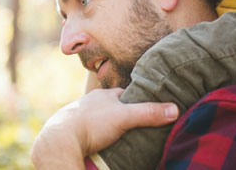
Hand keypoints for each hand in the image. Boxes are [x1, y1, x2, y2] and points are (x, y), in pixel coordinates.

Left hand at [30, 88, 179, 169]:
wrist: (61, 139)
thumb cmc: (92, 124)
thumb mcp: (125, 117)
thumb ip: (149, 113)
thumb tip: (174, 109)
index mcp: (102, 95)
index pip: (123, 94)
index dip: (135, 101)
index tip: (144, 108)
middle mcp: (89, 102)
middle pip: (110, 106)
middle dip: (119, 114)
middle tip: (132, 125)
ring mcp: (78, 115)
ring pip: (96, 118)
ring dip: (105, 125)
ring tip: (116, 136)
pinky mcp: (70, 130)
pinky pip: (85, 130)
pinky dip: (93, 134)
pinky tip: (97, 142)